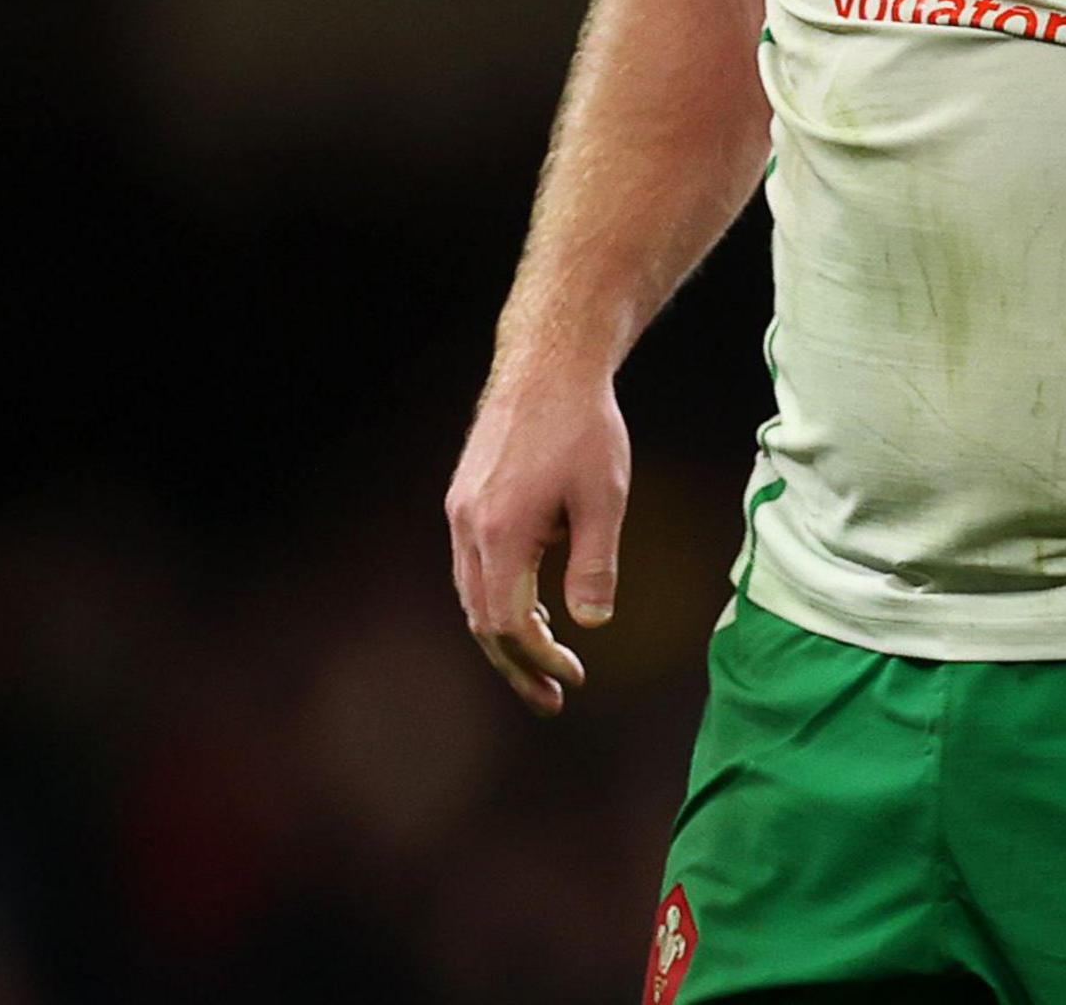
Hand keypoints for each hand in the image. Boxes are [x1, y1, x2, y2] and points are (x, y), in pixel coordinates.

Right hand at [442, 357, 630, 713]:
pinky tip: (537, 609)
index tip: (572, 678)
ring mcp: (460, 514)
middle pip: (481, 620)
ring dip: (506, 635)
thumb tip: (590, 622)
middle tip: (552, 698)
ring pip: (472, 596)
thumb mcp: (605, 497)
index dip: (539, 658)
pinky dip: (500, 598)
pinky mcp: (465, 501)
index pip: (508, 623)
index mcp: (501, 533)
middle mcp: (468, 528)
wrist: (548, 366)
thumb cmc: (585, 427)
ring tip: (546, 664)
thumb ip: (594, 564)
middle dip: (517, 664)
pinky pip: (474, 568)